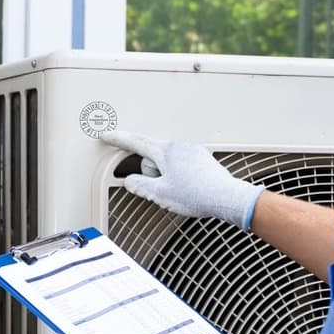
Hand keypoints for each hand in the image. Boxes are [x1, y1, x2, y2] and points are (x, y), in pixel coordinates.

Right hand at [102, 129, 262, 228]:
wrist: (226, 198)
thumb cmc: (197, 195)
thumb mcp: (159, 193)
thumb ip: (139, 185)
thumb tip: (131, 181)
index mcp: (166, 151)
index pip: (136, 143)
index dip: (119, 139)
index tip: (107, 135)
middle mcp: (180, 146)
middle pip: (153, 158)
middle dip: (152, 173)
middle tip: (164, 190)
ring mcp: (193, 152)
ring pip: (168, 164)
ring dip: (167, 176)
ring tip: (181, 192)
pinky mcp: (203, 160)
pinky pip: (183, 166)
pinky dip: (181, 177)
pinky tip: (190, 189)